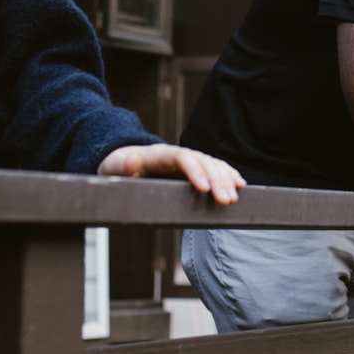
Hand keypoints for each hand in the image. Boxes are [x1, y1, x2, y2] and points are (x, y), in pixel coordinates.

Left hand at [98, 143, 246, 204]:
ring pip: (212, 164)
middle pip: (202, 161)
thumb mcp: (113, 168)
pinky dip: (228, 175)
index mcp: (159, 154)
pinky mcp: (193, 167)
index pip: (182, 158)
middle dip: (216, 180)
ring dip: (225, 179)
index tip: (204, 189)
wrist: (121, 161)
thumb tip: (131, 162)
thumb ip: (121, 167)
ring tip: (234, 198)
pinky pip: (215, 167)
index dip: (195, 171)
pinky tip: (240, 185)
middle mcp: (177, 154)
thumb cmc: (116, 168)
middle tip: (226, 200)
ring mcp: (187, 159)